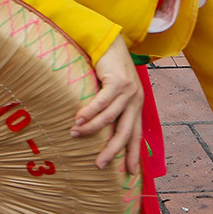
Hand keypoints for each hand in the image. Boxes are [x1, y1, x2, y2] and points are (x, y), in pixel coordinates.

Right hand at [73, 37, 140, 172]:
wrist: (110, 41)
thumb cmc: (109, 67)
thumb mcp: (114, 91)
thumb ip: (111, 108)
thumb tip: (98, 128)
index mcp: (136, 105)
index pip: (136, 134)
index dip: (133, 153)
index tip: (131, 172)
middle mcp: (135, 100)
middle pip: (125, 132)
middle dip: (113, 151)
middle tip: (99, 164)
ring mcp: (128, 91)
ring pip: (110, 118)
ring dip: (91, 129)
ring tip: (75, 135)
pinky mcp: (118, 82)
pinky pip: (102, 103)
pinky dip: (89, 113)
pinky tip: (78, 120)